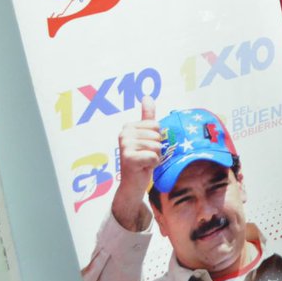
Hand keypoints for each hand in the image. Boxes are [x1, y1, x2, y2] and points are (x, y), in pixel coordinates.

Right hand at [113, 96, 162, 231]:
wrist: (132, 184)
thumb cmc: (142, 159)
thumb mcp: (146, 137)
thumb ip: (147, 117)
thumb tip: (147, 97)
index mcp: (128, 127)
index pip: (157, 125)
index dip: (157, 139)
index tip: (146, 147)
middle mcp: (124, 134)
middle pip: (157, 136)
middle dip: (157, 148)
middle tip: (146, 156)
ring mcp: (125, 146)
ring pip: (157, 146)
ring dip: (155, 157)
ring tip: (144, 162)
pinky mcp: (128, 158)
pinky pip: (154, 156)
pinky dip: (153, 164)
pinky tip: (143, 168)